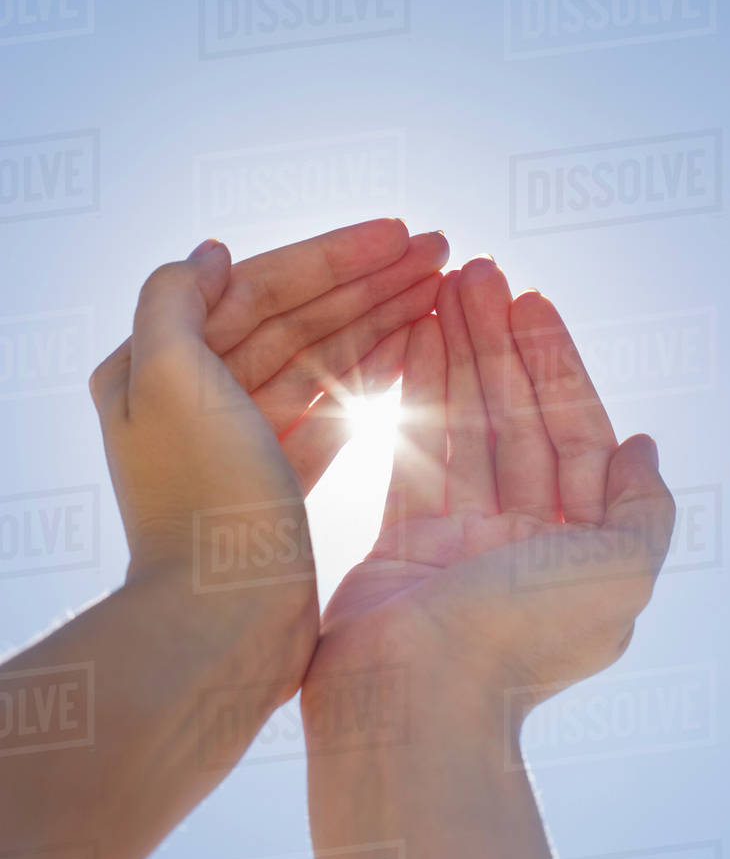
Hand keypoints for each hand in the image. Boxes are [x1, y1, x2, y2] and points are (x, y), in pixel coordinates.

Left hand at [90, 219, 446, 694]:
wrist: (221, 624)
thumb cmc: (202, 500)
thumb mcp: (168, 380)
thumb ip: (177, 300)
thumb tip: (214, 252)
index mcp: (158, 365)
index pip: (257, 288)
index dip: (332, 256)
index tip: (399, 233)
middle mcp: (194, 396)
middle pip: (293, 317)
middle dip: (367, 280)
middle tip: (440, 250)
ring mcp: (240, 437)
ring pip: (318, 358)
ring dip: (379, 318)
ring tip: (442, 288)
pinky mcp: (278, 477)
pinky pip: (330, 407)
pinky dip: (372, 374)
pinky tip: (416, 345)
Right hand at [303, 256, 674, 723]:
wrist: (413, 704)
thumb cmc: (521, 637)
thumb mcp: (623, 570)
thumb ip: (643, 504)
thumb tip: (643, 443)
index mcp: (579, 542)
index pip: (573, 430)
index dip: (555, 362)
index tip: (530, 300)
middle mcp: (524, 537)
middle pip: (516, 417)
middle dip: (499, 344)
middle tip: (477, 272)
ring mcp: (461, 537)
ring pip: (463, 425)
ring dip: (457, 355)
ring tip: (442, 289)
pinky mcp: (403, 540)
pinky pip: (413, 451)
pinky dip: (415, 396)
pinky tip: (413, 342)